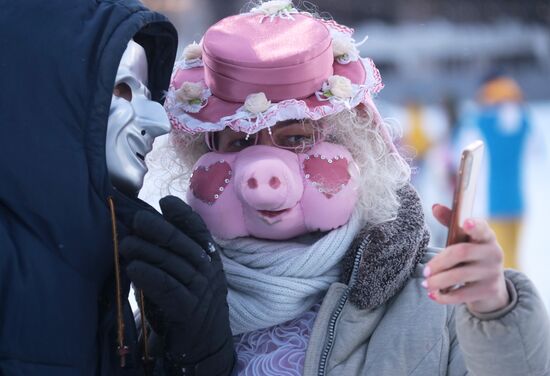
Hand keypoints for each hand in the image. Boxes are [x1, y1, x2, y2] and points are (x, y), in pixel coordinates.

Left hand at [120, 196, 233, 374]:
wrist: (203, 344)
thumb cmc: (186, 304)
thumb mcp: (180, 276)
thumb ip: (164, 257)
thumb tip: (133, 235)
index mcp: (209, 257)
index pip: (198, 229)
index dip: (182, 214)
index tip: (164, 202)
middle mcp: (208, 270)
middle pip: (182, 242)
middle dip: (158, 228)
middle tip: (135, 221)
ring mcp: (201, 289)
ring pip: (172, 262)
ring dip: (147, 251)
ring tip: (124, 245)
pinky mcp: (189, 309)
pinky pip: (167, 287)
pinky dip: (149, 276)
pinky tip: (133, 268)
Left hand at [423, 204, 509, 313]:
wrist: (490, 286)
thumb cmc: (471, 255)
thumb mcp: (463, 239)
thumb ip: (450, 222)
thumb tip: (435, 206)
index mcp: (486, 236)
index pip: (482, 228)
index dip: (474, 225)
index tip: (466, 222)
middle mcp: (492, 252)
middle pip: (461, 253)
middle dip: (439, 262)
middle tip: (424, 271)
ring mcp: (492, 272)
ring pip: (460, 276)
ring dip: (438, 281)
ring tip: (425, 283)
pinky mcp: (488, 291)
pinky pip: (463, 295)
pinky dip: (445, 296)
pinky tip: (433, 295)